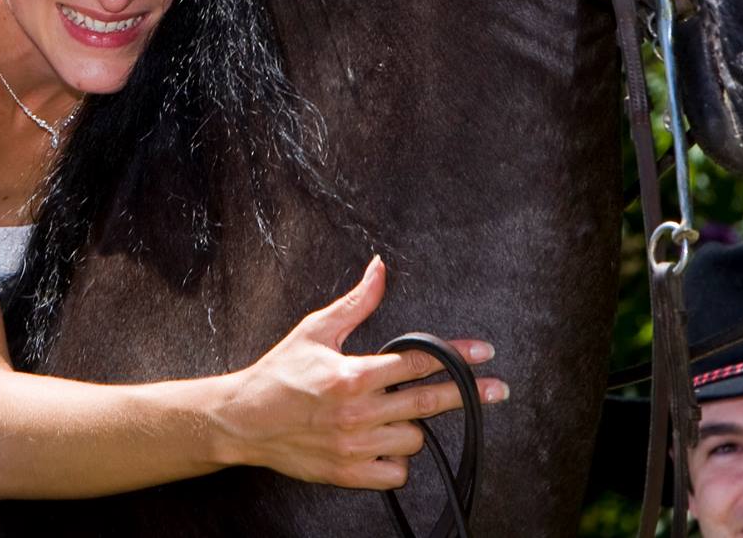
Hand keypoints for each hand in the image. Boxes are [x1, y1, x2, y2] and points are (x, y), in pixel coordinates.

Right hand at [214, 255, 508, 489]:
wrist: (244, 420)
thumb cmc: (280, 372)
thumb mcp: (316, 330)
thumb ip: (356, 302)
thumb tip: (380, 268)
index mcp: (353, 375)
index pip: (418, 362)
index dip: (456, 355)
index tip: (484, 353)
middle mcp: (358, 413)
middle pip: (429, 403)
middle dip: (468, 394)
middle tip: (498, 389)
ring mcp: (355, 447)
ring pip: (414, 439)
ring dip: (413, 424)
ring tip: (395, 412)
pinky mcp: (348, 474)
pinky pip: (396, 472)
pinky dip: (397, 460)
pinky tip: (386, 442)